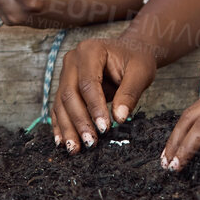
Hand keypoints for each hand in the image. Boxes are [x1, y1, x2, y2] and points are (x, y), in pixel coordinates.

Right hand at [49, 35, 158, 153]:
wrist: (130, 52)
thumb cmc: (136, 60)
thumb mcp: (141, 73)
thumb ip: (130, 94)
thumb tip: (119, 118)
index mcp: (90, 50)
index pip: (88, 83)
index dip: (95, 107)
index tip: (105, 128)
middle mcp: (72, 60)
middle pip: (70, 94)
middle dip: (79, 121)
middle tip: (91, 142)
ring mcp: (66, 73)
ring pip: (61, 104)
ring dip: (68, 128)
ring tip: (75, 149)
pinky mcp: (65, 86)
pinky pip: (59, 108)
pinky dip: (61, 125)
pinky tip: (62, 142)